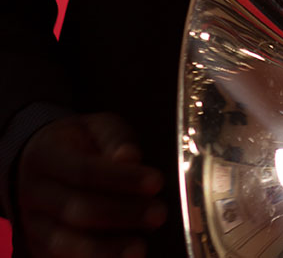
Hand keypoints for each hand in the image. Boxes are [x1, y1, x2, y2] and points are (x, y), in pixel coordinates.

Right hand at [16, 112, 165, 257]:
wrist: (38, 163)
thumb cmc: (77, 143)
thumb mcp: (96, 128)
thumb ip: (114, 140)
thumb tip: (130, 157)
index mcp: (45, 157)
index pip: (84, 171)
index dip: (122, 179)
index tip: (156, 181)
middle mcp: (33, 195)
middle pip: (78, 210)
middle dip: (122, 214)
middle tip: (158, 213)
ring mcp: (33, 226)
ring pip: (65, 244)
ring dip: (106, 249)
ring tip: (140, 247)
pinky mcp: (39, 250)